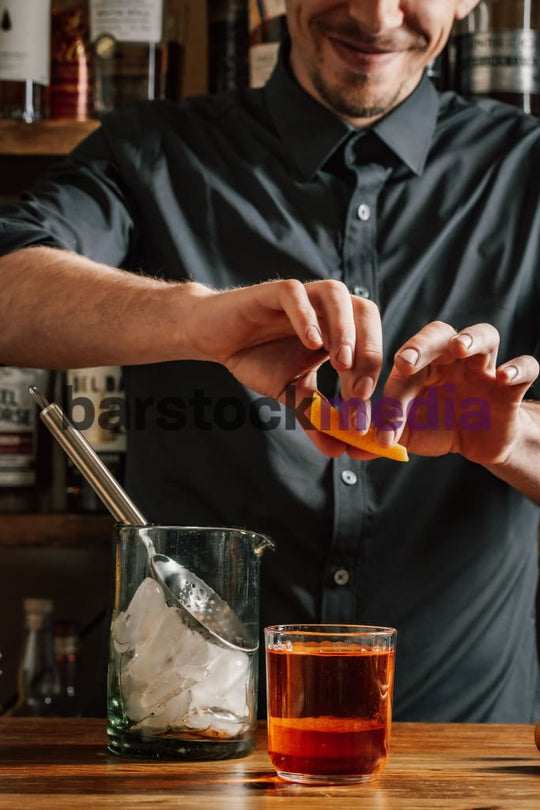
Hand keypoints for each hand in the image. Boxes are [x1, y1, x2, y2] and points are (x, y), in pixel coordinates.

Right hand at [187, 279, 382, 454]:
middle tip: (359, 388)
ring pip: (336, 296)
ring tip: (342, 363)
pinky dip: (306, 316)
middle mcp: (325, 308)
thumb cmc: (257, 358)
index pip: (368, 344)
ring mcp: (302, 296)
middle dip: (369, 351)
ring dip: (344, 329)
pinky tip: (311, 342)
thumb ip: (316, 417)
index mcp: (338, 329)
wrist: (216, 338)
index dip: (371, 376)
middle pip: (364, 313)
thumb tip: (338, 449)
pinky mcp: (274, 291)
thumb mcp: (291, 393)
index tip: (363, 408)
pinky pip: (295, 294)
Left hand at [364, 321, 538, 465]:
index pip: (404, 372)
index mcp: (421, 365)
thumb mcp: (406, 433)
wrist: (478, 442)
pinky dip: (518, 367)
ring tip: (459, 347)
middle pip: (438, 333)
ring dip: (471, 337)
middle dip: (421, 344)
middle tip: (406, 361)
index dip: (392, 400)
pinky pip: (524, 366)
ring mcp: (483, 366)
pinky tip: (503, 377)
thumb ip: (381, 435)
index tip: (383, 431)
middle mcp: (451, 358)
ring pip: (484, 334)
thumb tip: (352, 448)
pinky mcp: (511, 385)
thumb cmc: (438, 427)